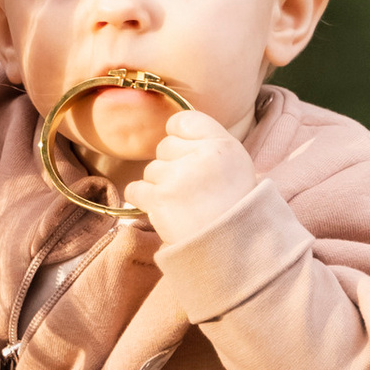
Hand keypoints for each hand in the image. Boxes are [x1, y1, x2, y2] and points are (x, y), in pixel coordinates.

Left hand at [127, 104, 252, 253]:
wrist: (231, 249)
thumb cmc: (232, 207)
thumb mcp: (234, 165)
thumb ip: (208, 144)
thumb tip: (173, 128)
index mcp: (223, 144)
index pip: (184, 120)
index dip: (180, 138)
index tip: (187, 156)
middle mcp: (201, 156)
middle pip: (164, 146)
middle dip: (171, 165)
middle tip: (192, 189)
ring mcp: (178, 177)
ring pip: (151, 170)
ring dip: (160, 186)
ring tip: (183, 205)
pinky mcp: (160, 199)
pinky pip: (135, 189)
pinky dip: (144, 201)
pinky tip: (165, 211)